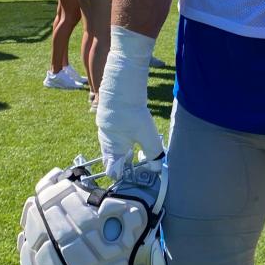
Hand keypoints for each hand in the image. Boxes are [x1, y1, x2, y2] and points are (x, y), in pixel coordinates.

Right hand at [97, 38, 164, 177]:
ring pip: (114, 145)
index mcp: (112, 148)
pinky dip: (124, 139)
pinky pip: (116, 134)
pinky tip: (132, 136)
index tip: (132, 179)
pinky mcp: (111, 118)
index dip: (122, 176)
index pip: (112, 170)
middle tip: (134, 168)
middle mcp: (106, 139)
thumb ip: (152, 153)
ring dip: (124, 151)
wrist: (121, 85)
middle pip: (112, 158)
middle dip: (123, 165)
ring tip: (134, 155)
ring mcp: (107, 128)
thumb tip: (157, 168)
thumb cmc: (130, 112)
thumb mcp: (146, 135)